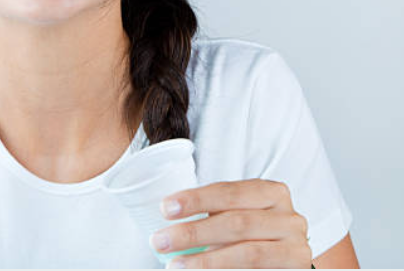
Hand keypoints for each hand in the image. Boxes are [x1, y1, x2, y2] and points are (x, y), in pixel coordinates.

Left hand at [149, 178, 311, 267]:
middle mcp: (290, 220)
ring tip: (175, 265)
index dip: (196, 200)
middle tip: (160, 241)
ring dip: (206, 261)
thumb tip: (167, 219)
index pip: (230, 193)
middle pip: (237, 223)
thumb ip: (213, 214)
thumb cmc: (251, 234)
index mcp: (273, 194)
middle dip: (194, 233)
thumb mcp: (237, 214)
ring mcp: (297, 249)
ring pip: (248, 253)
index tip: (166, 209)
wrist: (286, 264)